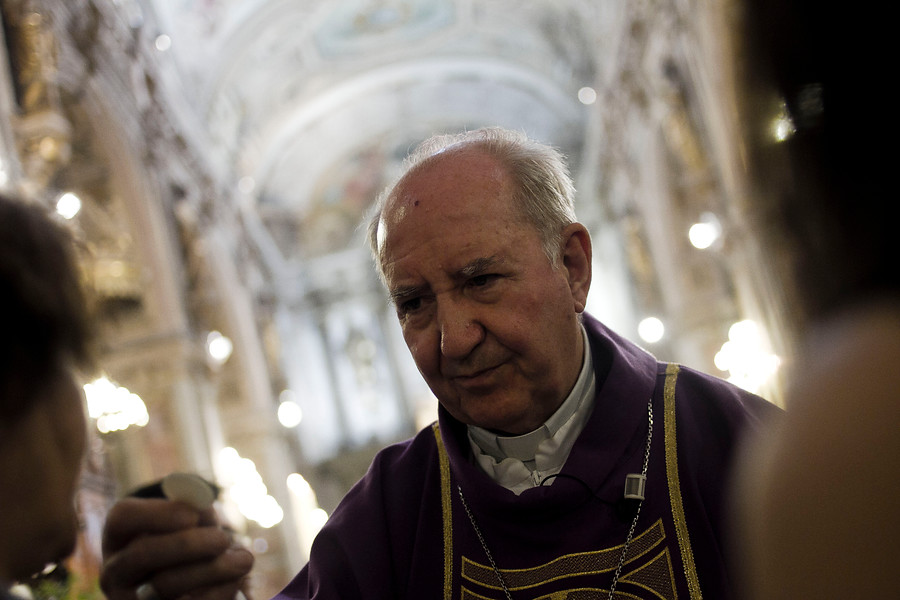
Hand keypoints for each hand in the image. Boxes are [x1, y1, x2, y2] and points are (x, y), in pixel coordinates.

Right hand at [101, 497, 253, 599]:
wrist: (187, 586)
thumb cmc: (188, 541)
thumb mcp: (188, 522)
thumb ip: (192, 508)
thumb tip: (200, 504)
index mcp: (120, 536)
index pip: (123, 516)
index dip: (158, 512)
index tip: (193, 514)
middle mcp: (116, 571)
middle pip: (141, 553)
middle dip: (187, 544)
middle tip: (223, 538)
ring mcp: (132, 599)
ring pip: (165, 585)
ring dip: (211, 569)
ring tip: (244, 560)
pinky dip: (219, 591)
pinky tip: (235, 580)